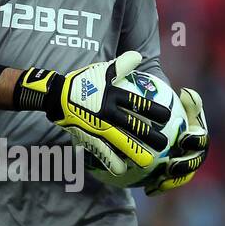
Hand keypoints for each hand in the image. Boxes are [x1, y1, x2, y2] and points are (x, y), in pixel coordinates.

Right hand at [13, 50, 169, 176]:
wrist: (57, 97)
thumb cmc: (82, 82)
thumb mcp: (101, 70)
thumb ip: (122, 64)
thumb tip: (140, 55)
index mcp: (113, 95)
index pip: (139, 103)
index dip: (155, 110)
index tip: (167, 117)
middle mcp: (109, 113)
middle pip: (135, 127)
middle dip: (151, 136)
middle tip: (164, 145)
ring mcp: (99, 127)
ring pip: (122, 143)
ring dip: (136, 153)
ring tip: (148, 162)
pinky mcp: (89, 138)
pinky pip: (103, 153)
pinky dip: (113, 162)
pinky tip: (122, 170)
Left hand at [144, 88, 208, 195]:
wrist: (151, 123)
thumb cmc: (163, 107)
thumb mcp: (172, 99)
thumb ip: (183, 99)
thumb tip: (186, 92)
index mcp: (197, 136)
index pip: (201, 139)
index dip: (196, 140)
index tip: (184, 138)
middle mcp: (193, 153)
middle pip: (194, 162)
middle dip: (186, 166)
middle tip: (171, 166)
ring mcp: (182, 167)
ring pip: (181, 177)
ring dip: (173, 181)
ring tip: (160, 182)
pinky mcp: (169, 177)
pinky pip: (166, 184)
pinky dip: (159, 188)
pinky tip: (148, 190)